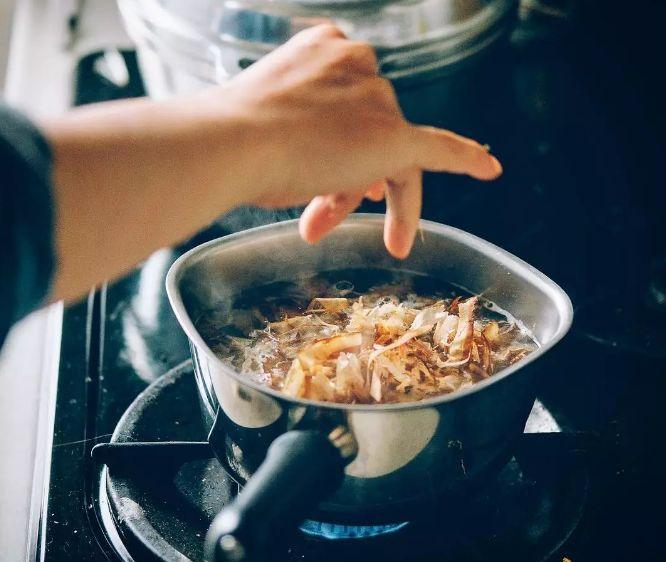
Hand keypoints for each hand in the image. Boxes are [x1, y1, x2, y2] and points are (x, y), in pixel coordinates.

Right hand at [221, 24, 501, 257]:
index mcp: (320, 50)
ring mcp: (376, 98)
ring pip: (376, 155)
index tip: (324, 164)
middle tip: (314, 215)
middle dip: (337, 176)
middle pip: (360, 130)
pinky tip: (488, 169)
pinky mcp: (395, 136)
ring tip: (319, 226)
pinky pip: (440, 149)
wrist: (233, 142)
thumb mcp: (267, 126)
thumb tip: (320, 168)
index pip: (339, 102)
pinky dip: (466, 159)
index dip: (334, 139)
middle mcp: (355, 64)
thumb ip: (298, 132)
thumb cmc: (232, 136)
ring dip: (347, 192)